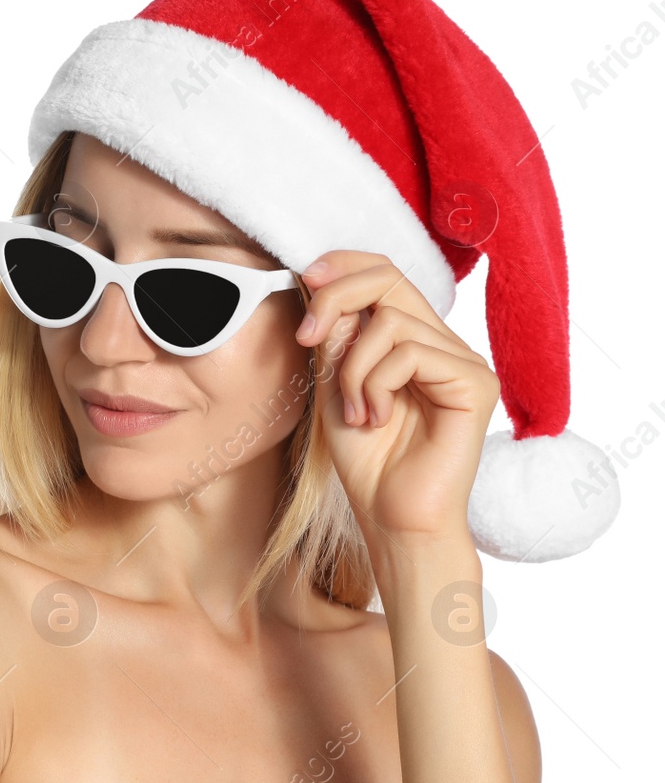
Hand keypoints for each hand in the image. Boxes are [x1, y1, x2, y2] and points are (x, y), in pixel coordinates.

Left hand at [294, 252, 500, 545]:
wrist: (391, 517)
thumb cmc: (366, 461)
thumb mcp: (336, 385)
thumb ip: (338, 337)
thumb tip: (325, 284)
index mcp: (412, 340)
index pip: (385, 274)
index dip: (345, 264)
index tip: (306, 276)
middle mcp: (443, 344)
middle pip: (390, 279)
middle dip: (336, 299)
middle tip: (308, 337)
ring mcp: (463, 361)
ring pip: (392, 322)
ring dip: (353, 368)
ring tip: (355, 412)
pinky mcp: (475, 383)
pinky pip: (410, 353)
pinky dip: (376, 384)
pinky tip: (376, 419)